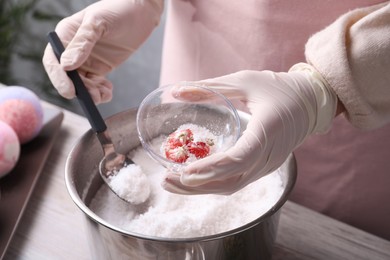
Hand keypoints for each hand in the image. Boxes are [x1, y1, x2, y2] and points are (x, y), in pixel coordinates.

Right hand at [42, 0, 162, 102]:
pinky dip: (101, 91)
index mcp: (66, 35)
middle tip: (93, 96)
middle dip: (79, 89)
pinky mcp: (100, 67)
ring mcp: (87, 60)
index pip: (53, 60)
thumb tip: (66, 65)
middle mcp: (73, 50)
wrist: (141, 12)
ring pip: (82, 84)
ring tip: (104, 94)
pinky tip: (108, 90)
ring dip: (91, 93)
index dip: (59, 78)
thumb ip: (83, 43)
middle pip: (67, 77)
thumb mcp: (98, 23)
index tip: (70, 91)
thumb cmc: (118, 9)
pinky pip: (95, 85)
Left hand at [162, 63, 337, 194]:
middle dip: (197, 186)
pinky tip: (194, 178)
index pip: (240, 158)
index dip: (212, 168)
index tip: (185, 172)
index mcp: (268, 130)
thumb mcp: (243, 81)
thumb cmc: (276, 88)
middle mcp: (270, 155)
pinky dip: (214, 183)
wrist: (310, 102)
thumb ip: (209, 87)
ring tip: (173, 182)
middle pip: (232, 181)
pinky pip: (238, 181)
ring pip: (233, 186)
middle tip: (166, 180)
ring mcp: (269, 165)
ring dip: (202, 188)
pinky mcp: (264, 167)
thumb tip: (175, 91)